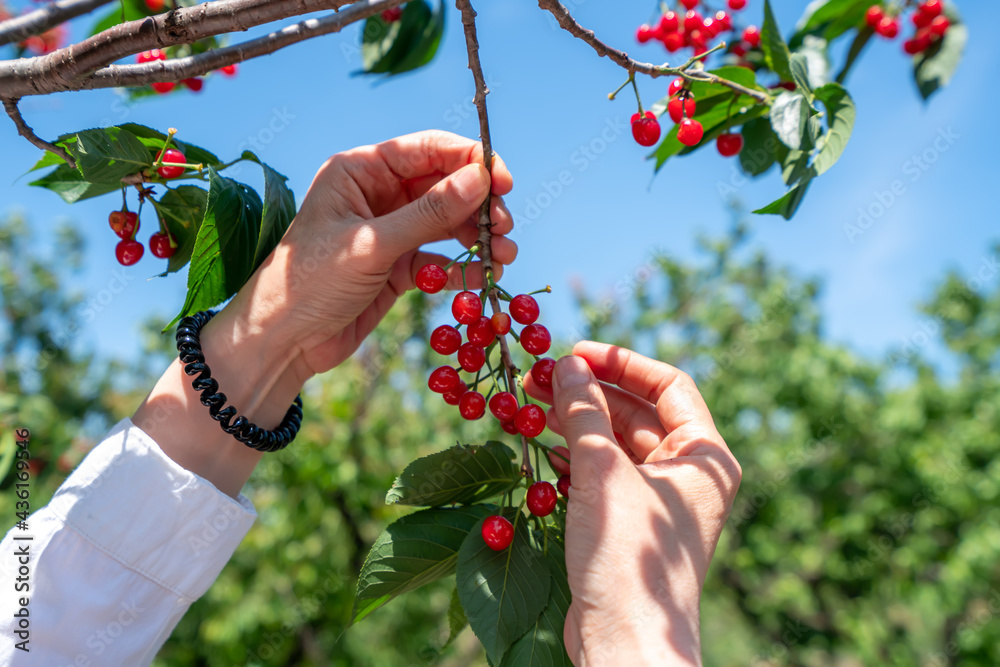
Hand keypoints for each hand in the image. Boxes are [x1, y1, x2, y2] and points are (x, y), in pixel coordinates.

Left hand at [232, 129, 515, 381]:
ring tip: (504, 256)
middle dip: (479, 204)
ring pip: (447, 222)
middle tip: (504, 228)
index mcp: (360, 171)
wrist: (281, 342)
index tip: (504, 182)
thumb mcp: (371, 245)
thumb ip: (428, 214)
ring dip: (478, 237)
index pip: (426, 149)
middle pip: (444, 185)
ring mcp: (389, 230)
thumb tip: (480, 181)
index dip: (469, 160)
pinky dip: (462, 266)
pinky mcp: (396, 266)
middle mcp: (377, 194)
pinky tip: (483, 278)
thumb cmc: (310, 283)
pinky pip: (439, 257)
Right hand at [524, 341, 740, 665]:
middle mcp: (688, 476)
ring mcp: (659, 502)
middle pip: (637, 413)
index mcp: (705, 458)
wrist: (625, 642)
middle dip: (589, 393)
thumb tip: (566, 363)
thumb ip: (583, 412)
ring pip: (616, 444)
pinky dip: (576, 457)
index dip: (622, 363)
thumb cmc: (627, 554)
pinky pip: (605, 475)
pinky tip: (542, 444)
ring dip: (577, 422)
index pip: (669, 386)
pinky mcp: (630, 525)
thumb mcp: (602, 472)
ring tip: (531, 402)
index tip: (575, 351)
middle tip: (540, 375)